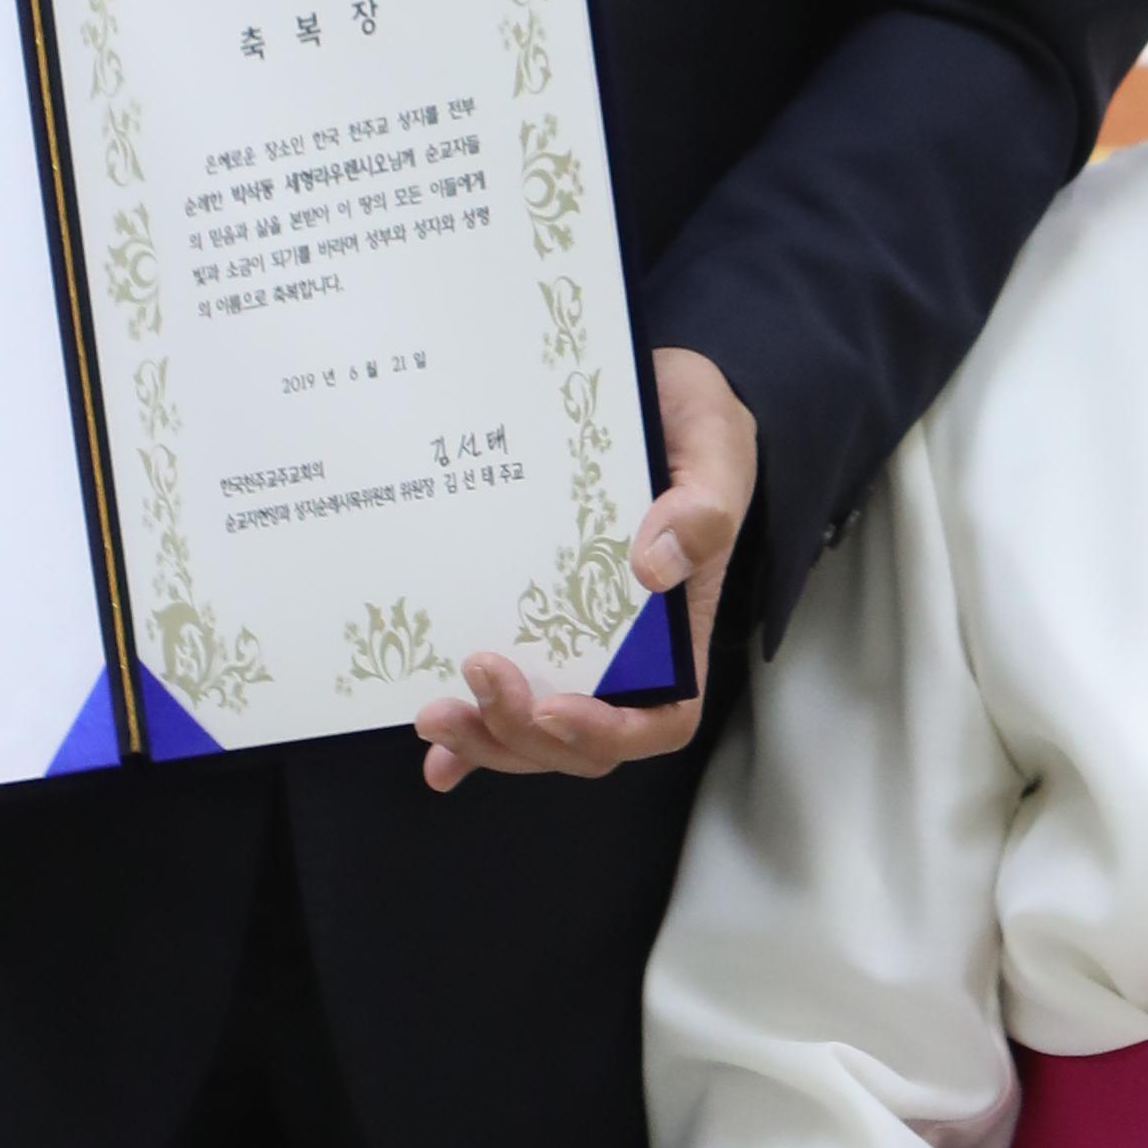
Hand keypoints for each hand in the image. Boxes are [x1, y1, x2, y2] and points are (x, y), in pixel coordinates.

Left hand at [418, 344, 754, 789]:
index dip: (609, 732)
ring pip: (534, 732)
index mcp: (680, 625)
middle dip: (522, 733)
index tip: (555, 708)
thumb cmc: (695, 423)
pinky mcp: (528, 619)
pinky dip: (467, 743)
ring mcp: (573, 641)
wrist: (656, 392)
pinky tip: (432, 756)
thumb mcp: (714, 444)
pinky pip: (502, 701)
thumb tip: (652, 568)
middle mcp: (626, 650)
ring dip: (484, 738)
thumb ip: (702, 505)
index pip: (663, 717)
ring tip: (435, 713)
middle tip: (474, 676)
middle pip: (581, 740)